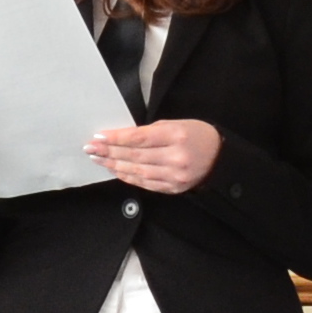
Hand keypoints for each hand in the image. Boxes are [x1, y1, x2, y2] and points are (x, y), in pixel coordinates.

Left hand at [88, 115, 221, 194]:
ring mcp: (175, 176)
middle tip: (91, 149)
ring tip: (99, 160)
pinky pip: (146, 183)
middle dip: (110, 152)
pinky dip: (129, 177)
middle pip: (135, 156)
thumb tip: (121, 137)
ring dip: (115, 165)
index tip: (99, 137)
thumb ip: (150, 131)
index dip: (116, 139)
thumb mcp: (176, 124)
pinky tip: (116, 171)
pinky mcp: (174, 188)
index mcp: (177, 136)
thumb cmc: (196, 135)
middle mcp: (176, 157)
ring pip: (138, 172)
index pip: (139, 138)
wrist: (220, 157)